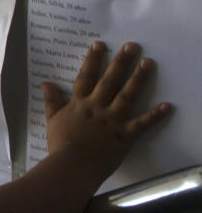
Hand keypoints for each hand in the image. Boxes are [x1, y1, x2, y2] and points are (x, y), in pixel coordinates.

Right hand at [42, 41, 171, 178]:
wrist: (72, 167)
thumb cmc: (61, 145)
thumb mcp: (52, 120)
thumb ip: (52, 101)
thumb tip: (45, 83)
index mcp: (79, 104)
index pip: (86, 77)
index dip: (92, 60)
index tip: (99, 45)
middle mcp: (97, 107)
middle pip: (110, 80)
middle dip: (121, 62)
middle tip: (131, 46)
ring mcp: (111, 120)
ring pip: (127, 95)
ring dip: (138, 78)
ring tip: (148, 62)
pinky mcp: (124, 135)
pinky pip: (142, 123)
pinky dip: (154, 115)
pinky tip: (167, 106)